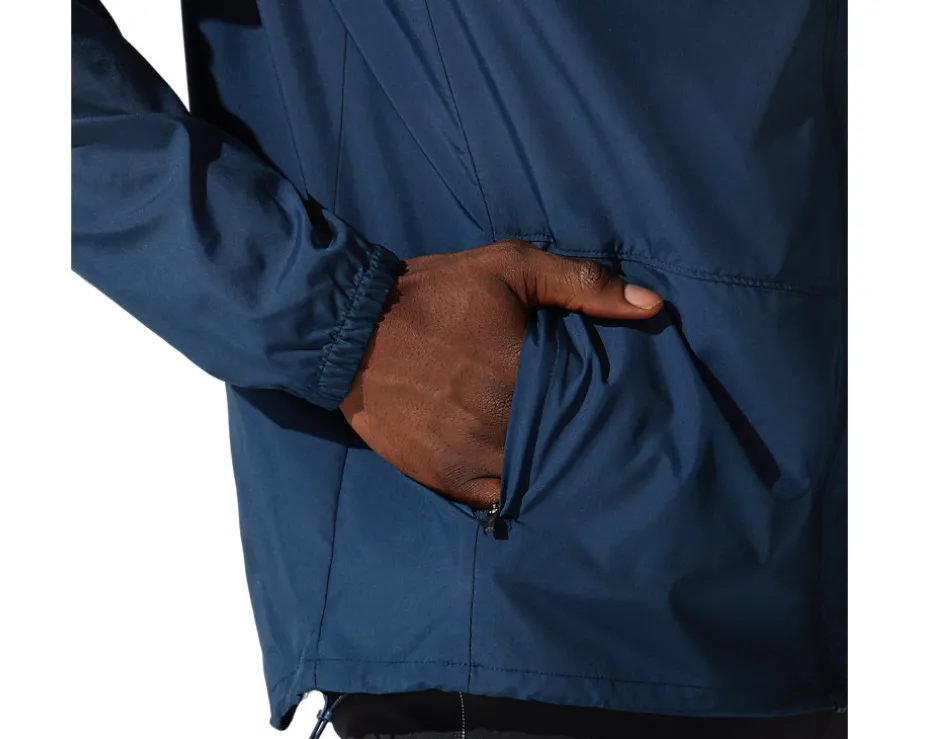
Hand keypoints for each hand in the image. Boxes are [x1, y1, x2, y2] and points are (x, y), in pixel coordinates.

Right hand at [339, 239, 663, 508]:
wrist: (351, 329)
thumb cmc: (435, 293)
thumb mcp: (509, 267)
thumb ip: (582, 284)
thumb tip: (653, 306)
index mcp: (524, 372)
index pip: (590, 409)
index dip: (608, 414)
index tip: (628, 414)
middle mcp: (500, 422)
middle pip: (564, 450)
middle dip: (583, 448)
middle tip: (607, 447)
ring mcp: (470, 456)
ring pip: (533, 481)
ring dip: (552, 476)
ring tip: (574, 471)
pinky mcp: (442, 477)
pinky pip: (492, 502)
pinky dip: (512, 495)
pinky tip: (528, 484)